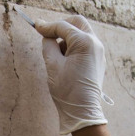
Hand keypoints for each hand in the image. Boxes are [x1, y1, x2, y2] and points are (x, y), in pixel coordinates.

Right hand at [35, 16, 111, 134]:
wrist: (83, 112)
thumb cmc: (67, 90)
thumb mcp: (52, 64)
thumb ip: (48, 44)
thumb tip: (47, 35)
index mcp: (85, 42)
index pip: (63, 26)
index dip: (47, 26)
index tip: (35, 26)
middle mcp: (95, 44)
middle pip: (77, 23)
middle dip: (61, 26)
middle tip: (48, 34)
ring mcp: (99, 52)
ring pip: (82, 33)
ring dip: (67, 37)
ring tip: (56, 54)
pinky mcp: (98, 60)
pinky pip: (85, 45)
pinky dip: (74, 46)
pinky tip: (65, 60)